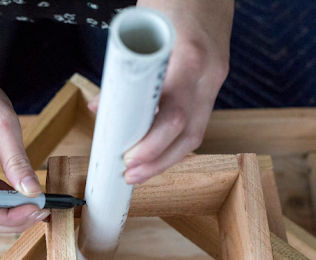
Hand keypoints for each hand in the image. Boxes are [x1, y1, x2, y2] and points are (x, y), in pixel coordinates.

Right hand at [0, 64, 47, 232]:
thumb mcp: (3, 124)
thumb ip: (18, 161)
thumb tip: (33, 192)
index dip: (10, 217)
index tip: (38, 209)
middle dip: (12, 219)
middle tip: (42, 210)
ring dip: (9, 211)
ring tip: (36, 202)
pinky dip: (2, 198)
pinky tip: (21, 192)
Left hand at [90, 0, 233, 184]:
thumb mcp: (140, 28)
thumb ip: (122, 68)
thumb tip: (101, 108)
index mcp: (188, 59)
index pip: (173, 116)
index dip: (151, 146)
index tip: (128, 161)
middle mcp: (207, 73)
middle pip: (189, 135)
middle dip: (158, 162)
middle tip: (130, 175)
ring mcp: (215, 78)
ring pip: (197, 132)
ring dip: (169, 157)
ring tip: (141, 171)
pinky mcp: (214, 80)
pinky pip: (199, 119)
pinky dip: (177, 139)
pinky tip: (159, 150)